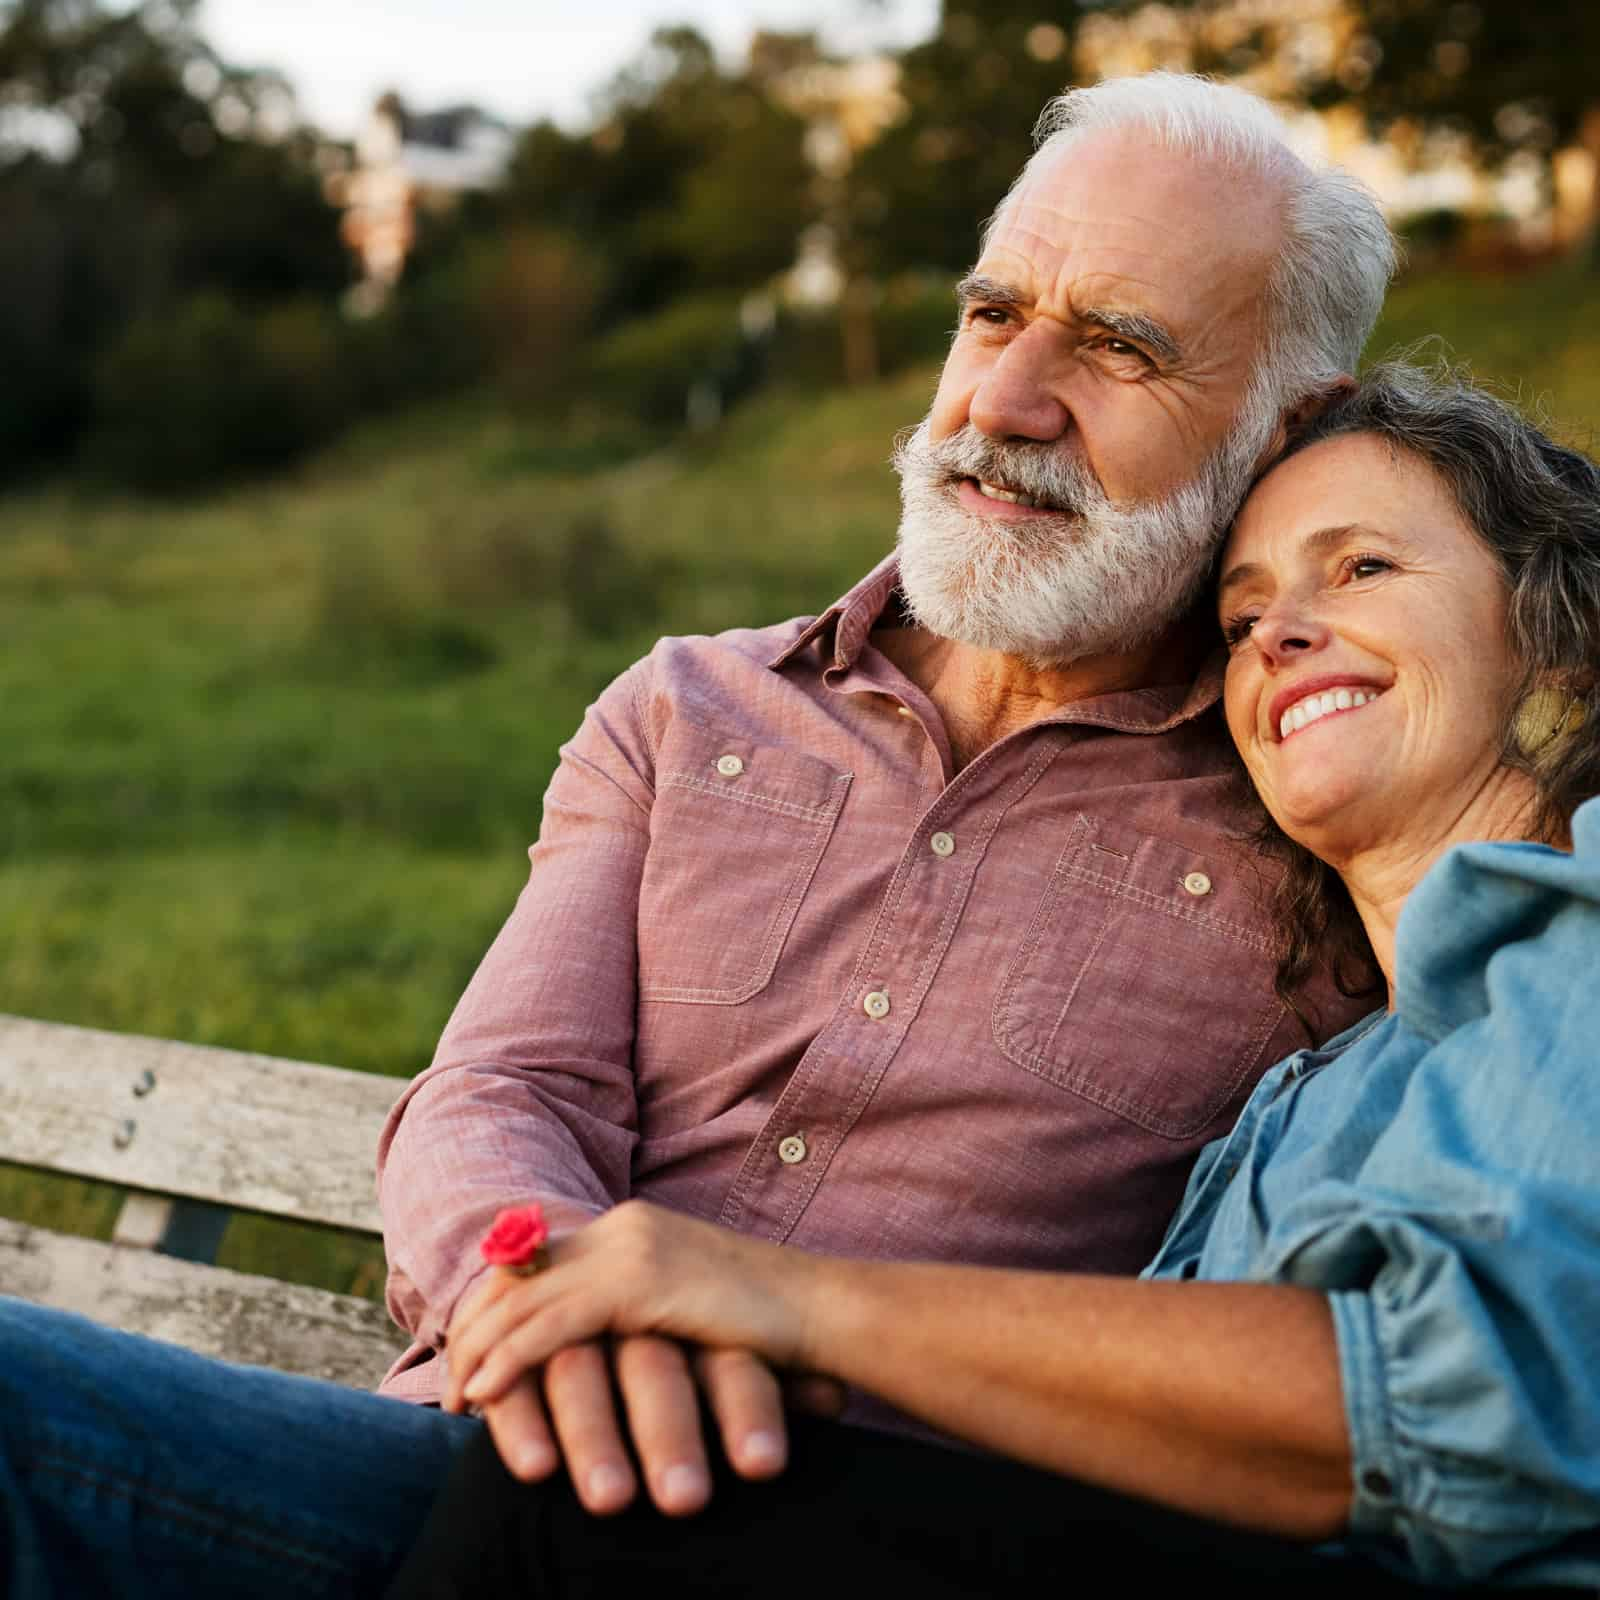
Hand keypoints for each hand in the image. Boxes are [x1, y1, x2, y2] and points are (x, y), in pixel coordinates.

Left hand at [446, 1204, 835, 1507]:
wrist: (822, 1309)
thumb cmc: (768, 1323)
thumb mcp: (688, 1307)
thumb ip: (640, 1312)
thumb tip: (604, 1348)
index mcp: (632, 1226)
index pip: (540, 1259)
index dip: (497, 1305)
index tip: (471, 1352)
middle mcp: (624, 1226)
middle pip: (520, 1273)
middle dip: (476, 1327)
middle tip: (452, 1382)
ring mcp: (630, 1249)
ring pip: (525, 1299)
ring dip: (480, 1350)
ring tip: (458, 1396)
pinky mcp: (639, 1283)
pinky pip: (550, 1324)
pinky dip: (509, 1360)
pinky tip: (485, 1392)